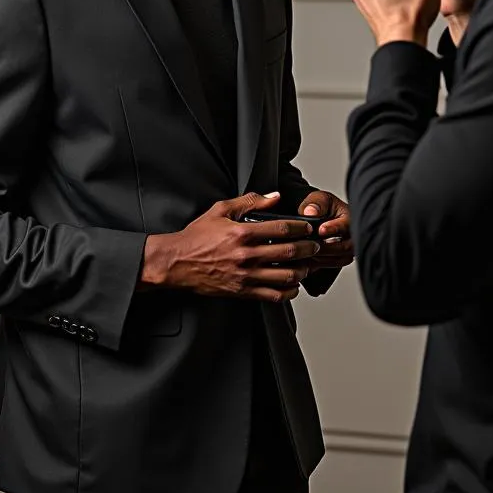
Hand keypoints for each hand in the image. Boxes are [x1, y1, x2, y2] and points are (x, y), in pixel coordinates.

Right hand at [140, 192, 320, 302]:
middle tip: (315, 245)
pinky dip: (289, 291)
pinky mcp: (242, 292)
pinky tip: (292, 285)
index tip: (307, 227)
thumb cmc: (196, 237)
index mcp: (242, 233)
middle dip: (308, 248)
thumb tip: (273, 196)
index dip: (300, 227)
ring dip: (302, 270)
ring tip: (307, 265)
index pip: (281, 228)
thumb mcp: (220, 210)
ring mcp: (245, 276)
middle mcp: (246, 255)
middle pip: (289, 252)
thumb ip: (249, 202)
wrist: (176, 263)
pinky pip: (274, 296)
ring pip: (286, 276)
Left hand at [298, 191, 353, 269]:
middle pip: (345, 247)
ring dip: (321, 257)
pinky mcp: (340, 259)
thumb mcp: (319, 199)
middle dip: (325, 247)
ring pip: (339, 259)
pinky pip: (332, 265)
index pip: (346, 225)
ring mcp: (349, 250)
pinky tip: (306, 259)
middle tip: (308, 245)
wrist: (320, 218)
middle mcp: (353, 236)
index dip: (333, 228)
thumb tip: (310, 212)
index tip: (320, 230)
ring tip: (304, 253)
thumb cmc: (323, 207)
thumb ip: (316, 203)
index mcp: (350, 218)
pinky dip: (319, 264)